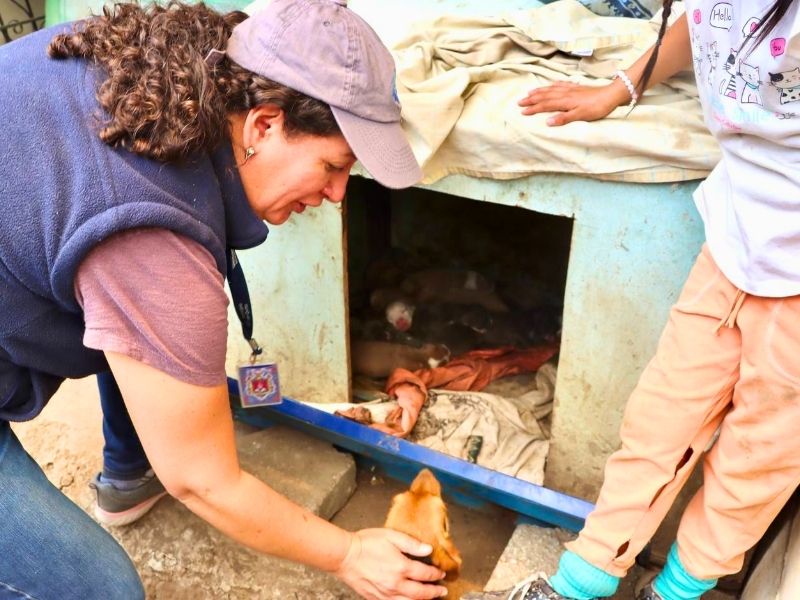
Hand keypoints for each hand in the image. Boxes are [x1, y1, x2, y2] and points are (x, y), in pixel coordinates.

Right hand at [333, 529, 447, 599]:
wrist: (344, 556)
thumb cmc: (366, 543)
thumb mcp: (391, 536)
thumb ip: (411, 543)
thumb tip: (428, 549)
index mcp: (401, 567)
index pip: (425, 574)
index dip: (436, 574)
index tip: (441, 573)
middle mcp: (395, 584)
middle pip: (421, 593)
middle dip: (434, 592)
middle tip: (442, 591)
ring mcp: (385, 594)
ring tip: (429, 598)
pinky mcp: (375, 598)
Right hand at [517, 80, 630, 125]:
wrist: (611, 95)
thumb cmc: (597, 108)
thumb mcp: (581, 116)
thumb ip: (564, 118)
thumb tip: (547, 122)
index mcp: (564, 101)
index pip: (545, 105)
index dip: (533, 108)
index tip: (522, 112)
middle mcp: (565, 93)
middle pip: (545, 96)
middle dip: (532, 99)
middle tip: (520, 101)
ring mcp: (571, 89)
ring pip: (551, 89)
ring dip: (539, 91)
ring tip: (530, 92)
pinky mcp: (577, 87)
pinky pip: (561, 84)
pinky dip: (553, 85)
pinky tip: (550, 84)